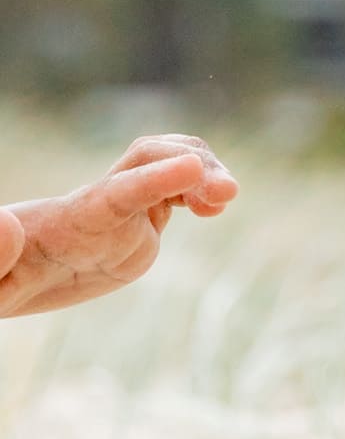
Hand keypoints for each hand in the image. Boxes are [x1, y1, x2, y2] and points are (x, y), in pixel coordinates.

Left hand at [0, 136, 238, 318]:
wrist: (13, 273)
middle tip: (228, 194)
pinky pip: (174, 185)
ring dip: (203, 169)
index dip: (154, 180)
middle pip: (145, 158)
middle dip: (191, 166)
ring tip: (226, 197)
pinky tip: (214, 208)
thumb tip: (6, 223)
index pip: (116, 192)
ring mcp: (119, 205)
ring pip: (164, 160)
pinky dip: (201, 186)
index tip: (190, 169)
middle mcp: (98, 200)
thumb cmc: (2, 280)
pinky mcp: (136, 217)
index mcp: (70, 221)